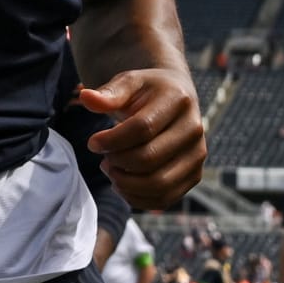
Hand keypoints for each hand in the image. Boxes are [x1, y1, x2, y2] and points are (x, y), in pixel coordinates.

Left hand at [80, 69, 204, 210]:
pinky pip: (165, 199)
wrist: (175, 99)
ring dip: (126, 184)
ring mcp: (197, 155)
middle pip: (150, 158)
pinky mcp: (195, 175)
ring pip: (159, 184)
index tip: (93, 142)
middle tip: (104, 158)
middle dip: (118, 162)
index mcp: (179, 100)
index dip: (112, 140)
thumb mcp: (129, 83)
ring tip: (112, 170)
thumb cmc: (148, 92)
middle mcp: (194, 129)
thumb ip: (109, 93)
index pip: (142, 128)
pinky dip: (138, 198)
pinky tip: (122, 184)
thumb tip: (86, 97)